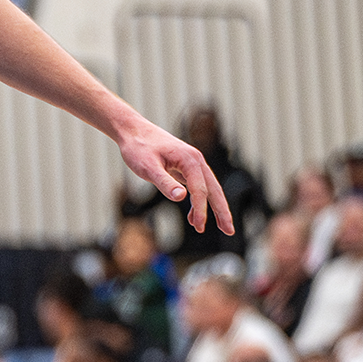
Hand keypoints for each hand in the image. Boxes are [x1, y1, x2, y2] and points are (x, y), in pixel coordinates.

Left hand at [117, 121, 233, 234]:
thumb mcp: (147, 167)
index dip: (200, 209)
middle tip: (230, 231)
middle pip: (214, 189)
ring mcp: (192, 164)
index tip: (198, 226)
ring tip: (222, 227)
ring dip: (215, 207)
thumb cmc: (138, 147)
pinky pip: (198, 186)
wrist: (132, 130)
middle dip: (222, 211)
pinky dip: (200, 201)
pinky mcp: (185, 167)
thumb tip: (182, 197)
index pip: (199, 189)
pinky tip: (193, 216)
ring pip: (209, 188)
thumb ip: (164, 182)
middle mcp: (195, 160)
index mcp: (189, 159)